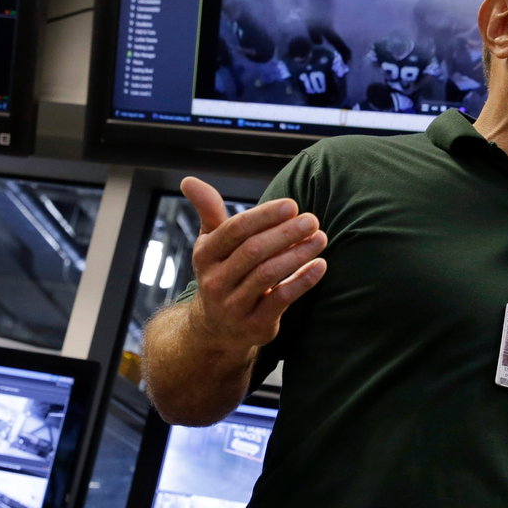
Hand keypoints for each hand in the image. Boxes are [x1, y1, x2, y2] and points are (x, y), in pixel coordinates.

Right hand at [181, 176, 327, 352]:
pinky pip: (281, 300)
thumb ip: (208, 210)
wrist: (216, 327)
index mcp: (205, 255)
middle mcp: (215, 281)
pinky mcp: (254, 325)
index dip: (264, 216)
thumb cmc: (221, 272)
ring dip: (297, 254)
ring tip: (320, 238)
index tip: (292, 205)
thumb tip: (188, 180)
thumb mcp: (211, 243)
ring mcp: (234, 306)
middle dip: (285, 233)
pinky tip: (320, 265)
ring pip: (268, 275)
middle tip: (312, 220)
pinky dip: (303, 281)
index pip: (235, 230)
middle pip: (253, 251)